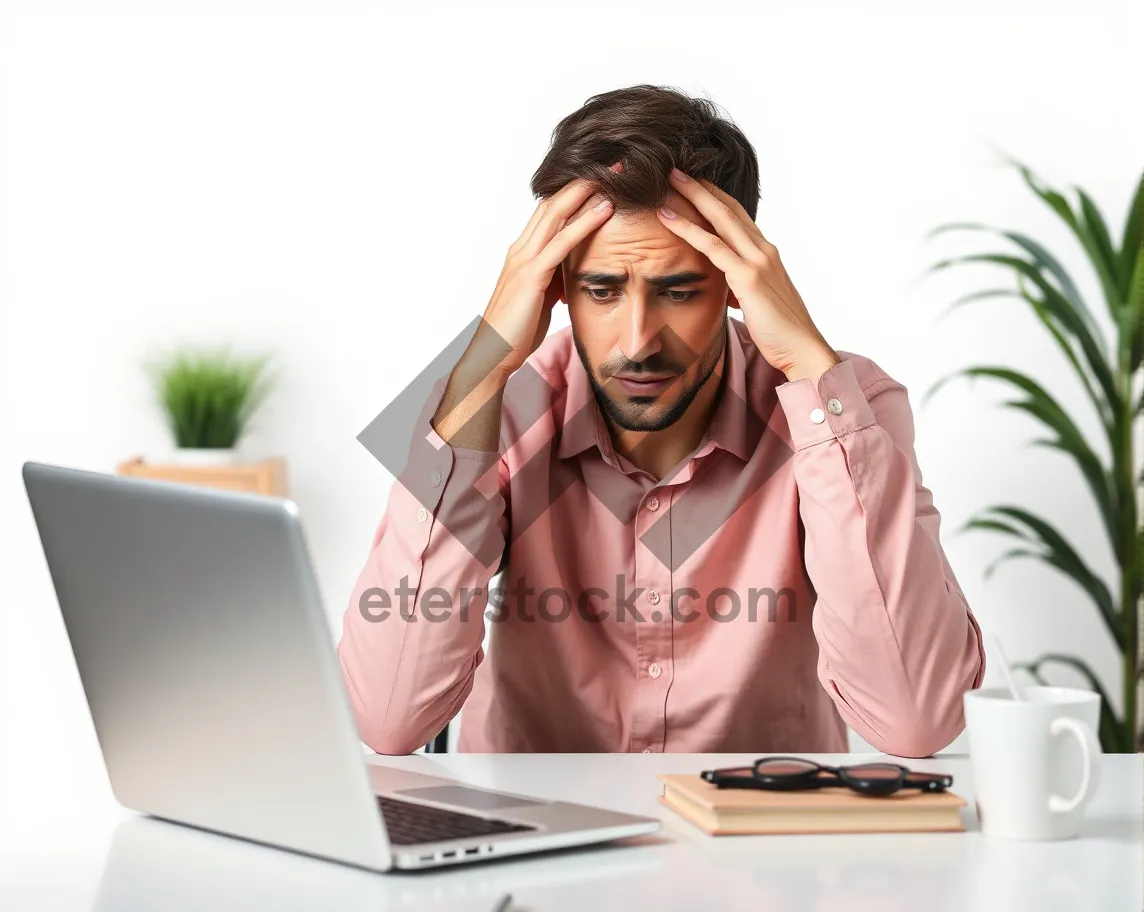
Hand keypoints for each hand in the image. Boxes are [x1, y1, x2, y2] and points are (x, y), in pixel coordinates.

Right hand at [466, 170, 616, 382]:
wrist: (493, 355)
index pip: (549, 210)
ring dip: (587, 191)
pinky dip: (584, 223)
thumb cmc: (517, 330)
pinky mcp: (532, 276)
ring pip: (557, 213)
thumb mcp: (541, 299)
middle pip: (553, 202)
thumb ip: (554, 280)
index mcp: (523, 252)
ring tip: (614, 173)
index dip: (574, 191)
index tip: (601, 176)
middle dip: (583, 180)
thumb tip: (572, 274)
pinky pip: (561, 243)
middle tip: (612, 161)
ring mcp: (524, 260)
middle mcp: (521, 248)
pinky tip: (605, 209)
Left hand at [656, 168, 840, 382]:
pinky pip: (712, 246)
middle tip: (674, 168)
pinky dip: (687, 229)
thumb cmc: (780, 333)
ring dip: (691, 196)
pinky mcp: (748, 277)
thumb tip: (730, 291)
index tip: (692, 183)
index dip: (714, 197)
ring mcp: (757, 261)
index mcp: (766, 254)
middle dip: (700, 186)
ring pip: (719, 218)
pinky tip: (667, 218)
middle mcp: (763, 250)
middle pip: (727, 207)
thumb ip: (742, 288)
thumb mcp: (757, 303)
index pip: (737, 216)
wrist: (802, 350)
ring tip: (667, 180)